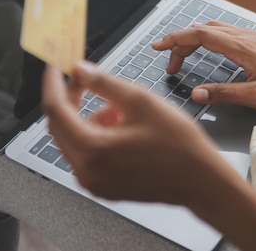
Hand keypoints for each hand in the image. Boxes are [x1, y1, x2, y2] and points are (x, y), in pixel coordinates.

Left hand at [41, 62, 239, 205]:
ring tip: (123, 110)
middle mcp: (87, 172)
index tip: (55, 68)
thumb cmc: (179, 146)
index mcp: (91, 150)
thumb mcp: (140, 102)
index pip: (55, 110)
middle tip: (85, 78)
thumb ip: (104, 83)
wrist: (201, 180)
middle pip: (61, 127)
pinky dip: (99, 136)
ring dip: (90, 118)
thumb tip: (80, 70)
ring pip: (76, 139)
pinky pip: (89, 154)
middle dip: (72, 99)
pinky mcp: (105, 187)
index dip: (54, 84)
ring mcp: (95, 183)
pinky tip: (124, 127)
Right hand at [152, 21, 255, 111]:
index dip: (176, 39)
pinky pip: (225, 32)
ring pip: (214, 28)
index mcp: (242, 47)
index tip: (159, 46)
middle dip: (181, 42)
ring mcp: (252, 37)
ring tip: (182, 55)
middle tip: (169, 62)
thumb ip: (226, 94)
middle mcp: (245, 37)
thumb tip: (197, 94)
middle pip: (203, 29)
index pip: (200, 35)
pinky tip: (208, 48)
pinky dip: (208, 38)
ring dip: (194, 39)